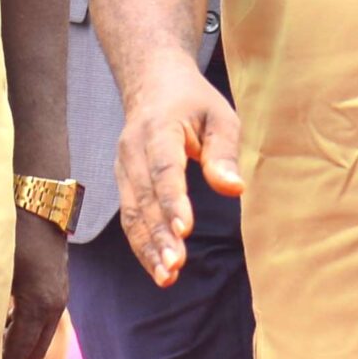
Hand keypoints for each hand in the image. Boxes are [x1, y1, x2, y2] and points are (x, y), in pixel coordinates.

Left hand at [3, 208, 68, 358]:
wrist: (40, 198)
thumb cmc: (9, 229)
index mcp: (38, 304)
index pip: (19, 356)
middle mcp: (55, 306)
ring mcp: (60, 299)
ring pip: (39, 344)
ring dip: (14, 351)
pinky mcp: (58, 291)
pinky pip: (42, 328)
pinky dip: (22, 335)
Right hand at [115, 54, 241, 287]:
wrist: (151, 81)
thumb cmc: (193, 100)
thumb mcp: (219, 115)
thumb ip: (223, 152)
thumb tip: (234, 189)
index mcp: (158, 129)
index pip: (164, 169)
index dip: (173, 201)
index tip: (184, 231)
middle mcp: (133, 150)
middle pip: (144, 198)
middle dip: (158, 236)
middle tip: (175, 267)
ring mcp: (123, 167)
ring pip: (132, 213)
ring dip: (147, 247)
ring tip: (166, 276)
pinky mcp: (123, 181)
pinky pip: (130, 216)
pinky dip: (141, 244)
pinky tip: (157, 267)